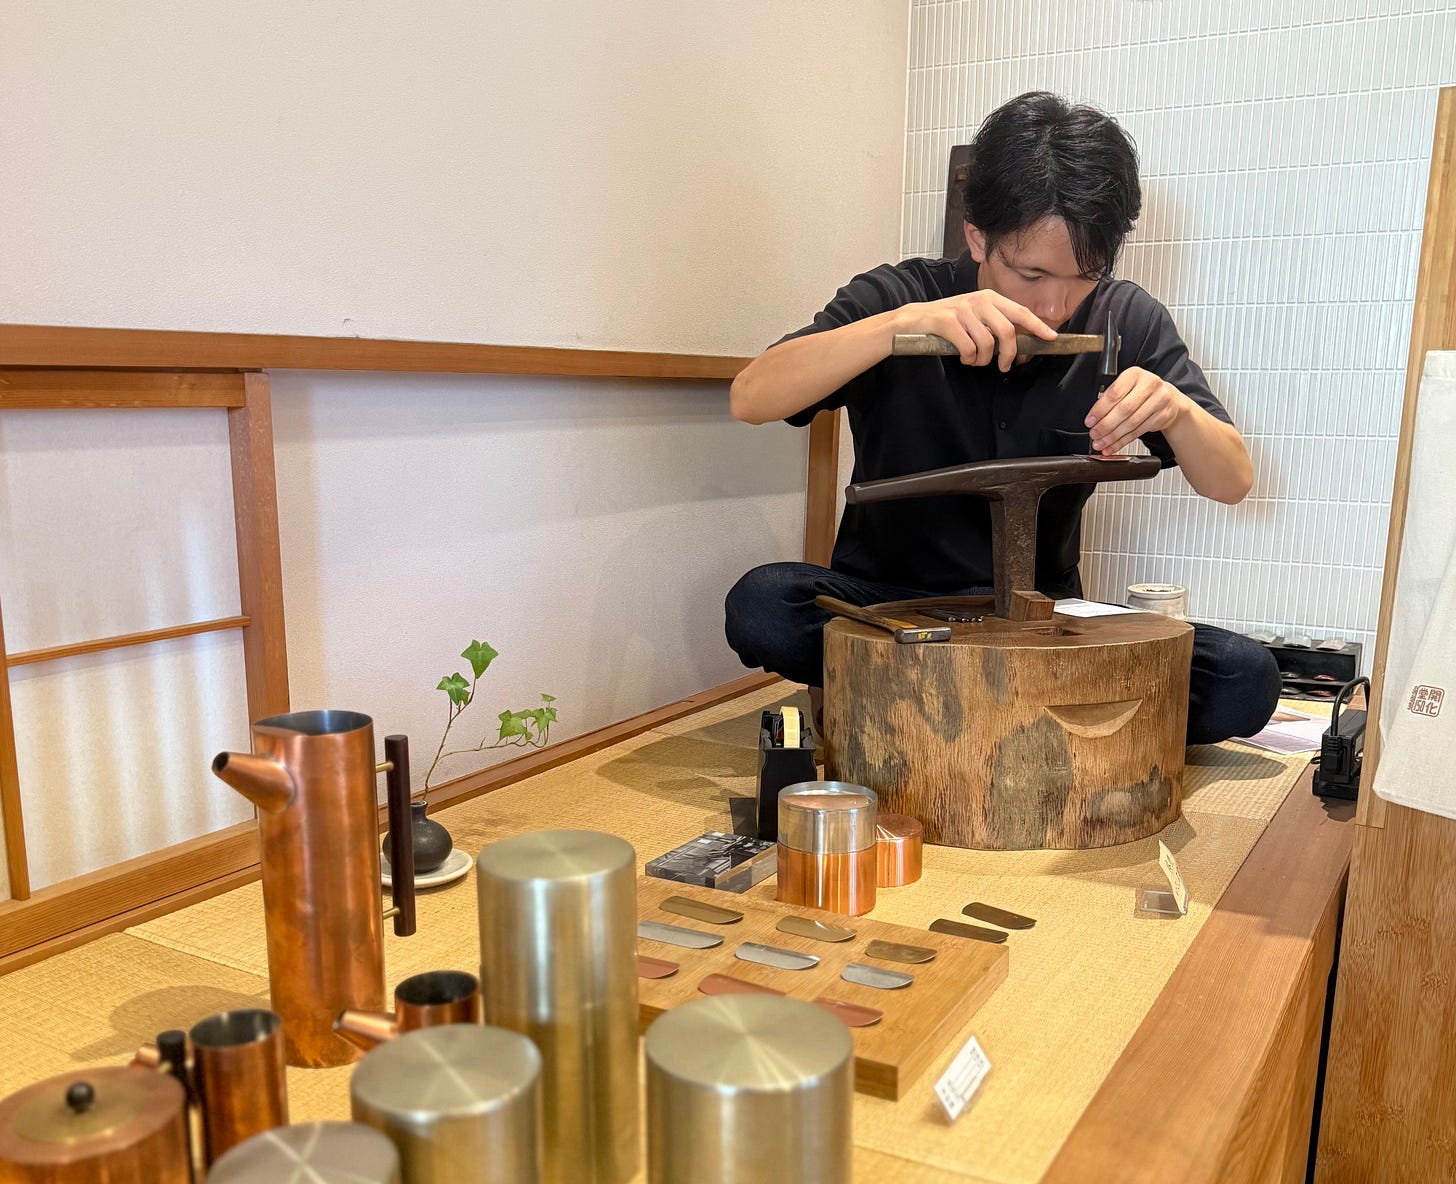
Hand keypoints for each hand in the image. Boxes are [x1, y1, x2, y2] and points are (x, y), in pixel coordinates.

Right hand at [895, 291, 1054, 371]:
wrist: (914, 320)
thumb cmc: (947, 323)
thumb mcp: (974, 317)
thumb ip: (994, 324)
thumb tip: (1018, 343)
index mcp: (989, 297)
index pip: (1020, 312)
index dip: (1037, 326)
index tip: (1051, 337)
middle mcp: (979, 300)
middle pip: (1007, 331)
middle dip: (1009, 354)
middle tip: (1004, 366)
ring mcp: (963, 310)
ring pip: (987, 344)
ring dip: (982, 360)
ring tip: (973, 360)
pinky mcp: (948, 322)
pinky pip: (969, 348)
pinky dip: (968, 358)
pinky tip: (963, 357)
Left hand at [1085, 368, 1188, 455]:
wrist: (1168, 399)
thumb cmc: (1141, 392)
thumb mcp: (1126, 387)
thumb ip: (1110, 399)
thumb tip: (1094, 419)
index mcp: (1135, 374)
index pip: (1115, 393)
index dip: (1100, 410)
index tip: (1090, 421)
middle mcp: (1149, 384)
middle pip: (1124, 409)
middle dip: (1106, 425)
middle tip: (1094, 434)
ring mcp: (1159, 400)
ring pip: (1131, 423)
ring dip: (1113, 436)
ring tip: (1101, 443)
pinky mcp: (1162, 416)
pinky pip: (1139, 431)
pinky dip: (1123, 441)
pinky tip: (1113, 446)